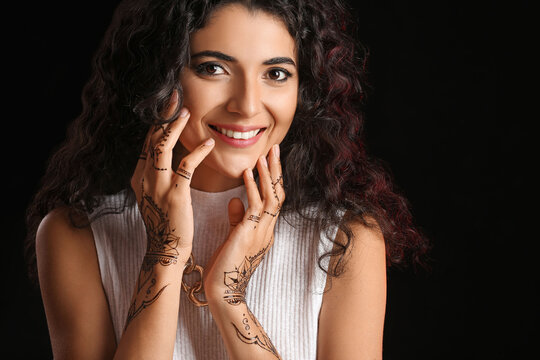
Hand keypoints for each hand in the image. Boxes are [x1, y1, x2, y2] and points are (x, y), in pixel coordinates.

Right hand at [130, 92, 214, 267]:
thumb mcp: (155, 194)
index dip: (157, 122)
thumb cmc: (167, 221)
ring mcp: (157, 186)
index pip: (147, 142)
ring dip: (174, 127)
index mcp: (139, 176)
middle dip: (163, 116)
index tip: (168, 105)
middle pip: (151, 138)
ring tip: (187, 112)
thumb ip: (158, 174)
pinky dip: (197, 152)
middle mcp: (144, 178)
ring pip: (162, 147)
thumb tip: (167, 155)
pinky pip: (185, 167)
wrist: (166, 249)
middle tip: (175, 96)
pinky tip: (209, 144)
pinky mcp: (174, 195)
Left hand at [203, 144, 283, 306]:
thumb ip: (237, 218)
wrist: (222, 291)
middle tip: (275, 148)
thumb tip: (235, 199)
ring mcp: (261, 232)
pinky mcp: (249, 234)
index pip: (274, 199)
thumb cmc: (225, 267)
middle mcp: (267, 230)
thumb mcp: (233, 237)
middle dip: (277, 170)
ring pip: (272, 197)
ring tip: (265, 154)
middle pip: (279, 194)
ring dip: (268, 174)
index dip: (273, 178)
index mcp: (265, 231)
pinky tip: (247, 172)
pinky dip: (252, 186)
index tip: (270, 159)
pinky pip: (255, 206)